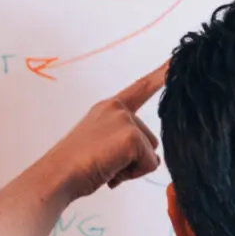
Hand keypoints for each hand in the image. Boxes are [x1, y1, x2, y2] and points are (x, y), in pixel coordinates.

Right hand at [44, 65, 163, 200]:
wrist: (57, 175)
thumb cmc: (73, 166)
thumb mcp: (99, 145)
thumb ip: (121, 142)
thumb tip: (151, 159)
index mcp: (108, 108)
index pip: (140, 89)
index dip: (160, 75)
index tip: (177, 60)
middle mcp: (118, 109)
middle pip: (150, 140)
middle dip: (134, 159)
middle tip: (105, 163)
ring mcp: (124, 120)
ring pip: (150, 153)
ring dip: (133, 168)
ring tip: (106, 167)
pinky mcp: (131, 136)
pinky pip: (148, 164)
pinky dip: (132, 175)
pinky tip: (110, 172)